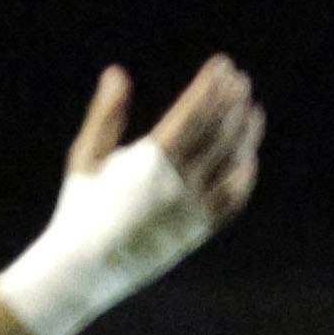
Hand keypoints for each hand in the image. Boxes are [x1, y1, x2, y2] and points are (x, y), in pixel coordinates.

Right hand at [67, 54, 264, 227]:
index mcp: (149, 162)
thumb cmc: (81, 207)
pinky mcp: (198, 231)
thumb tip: (117, 72)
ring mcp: (192, 209)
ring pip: (231, 164)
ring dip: (245, 134)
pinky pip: (232, 200)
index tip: (223, 65)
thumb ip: (106, 115)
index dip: (211, 87)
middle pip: (217, 134)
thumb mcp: (87, 156)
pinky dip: (244, 176)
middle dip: (232, 103)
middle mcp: (177, 185)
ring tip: (253, 109)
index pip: (192, 114)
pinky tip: (249, 155)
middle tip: (241, 80)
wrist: (87, 269)